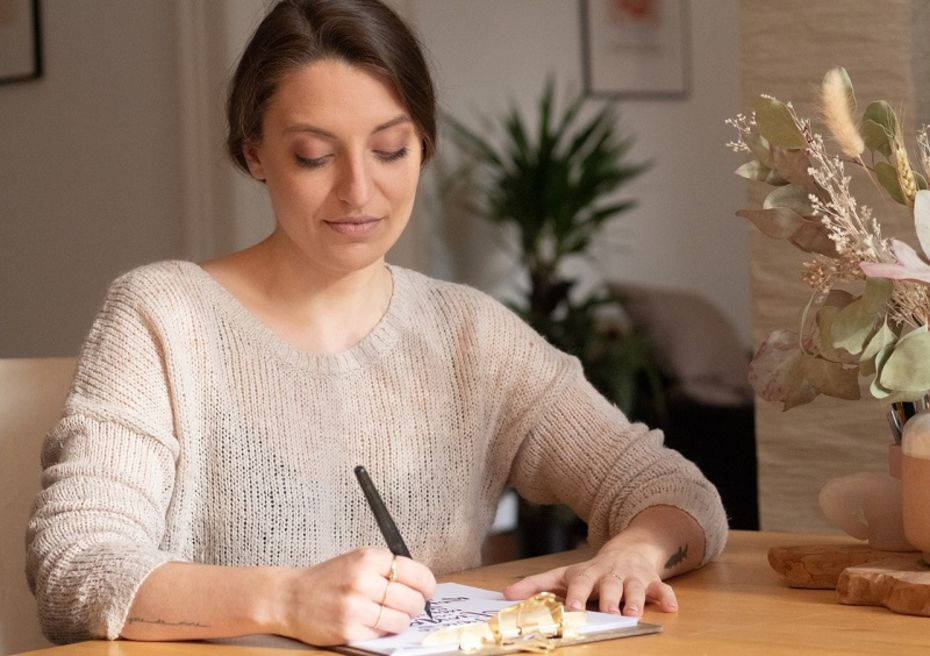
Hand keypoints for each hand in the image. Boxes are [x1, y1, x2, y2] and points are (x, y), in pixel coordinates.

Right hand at [276, 548, 435, 644]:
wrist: (290, 597)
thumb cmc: (327, 579)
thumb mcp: (357, 560)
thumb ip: (387, 568)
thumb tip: (421, 585)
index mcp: (369, 558)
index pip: (417, 574)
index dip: (428, 586)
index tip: (428, 591)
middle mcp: (363, 580)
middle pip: (413, 600)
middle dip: (416, 606)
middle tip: (409, 606)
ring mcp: (356, 607)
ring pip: (402, 620)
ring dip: (401, 620)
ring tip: (390, 616)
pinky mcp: (349, 630)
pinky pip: (383, 633)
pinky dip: (383, 630)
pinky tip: (373, 623)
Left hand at [502, 543, 676, 617]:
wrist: (627, 551)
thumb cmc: (591, 571)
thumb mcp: (563, 575)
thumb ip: (536, 585)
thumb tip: (504, 594)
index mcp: (587, 574)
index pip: (580, 584)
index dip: (576, 596)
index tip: (572, 609)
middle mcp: (610, 575)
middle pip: (609, 587)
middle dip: (608, 600)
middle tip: (607, 614)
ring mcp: (632, 578)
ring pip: (635, 589)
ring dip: (635, 600)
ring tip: (633, 614)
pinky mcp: (651, 582)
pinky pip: (662, 589)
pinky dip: (667, 597)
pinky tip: (671, 608)